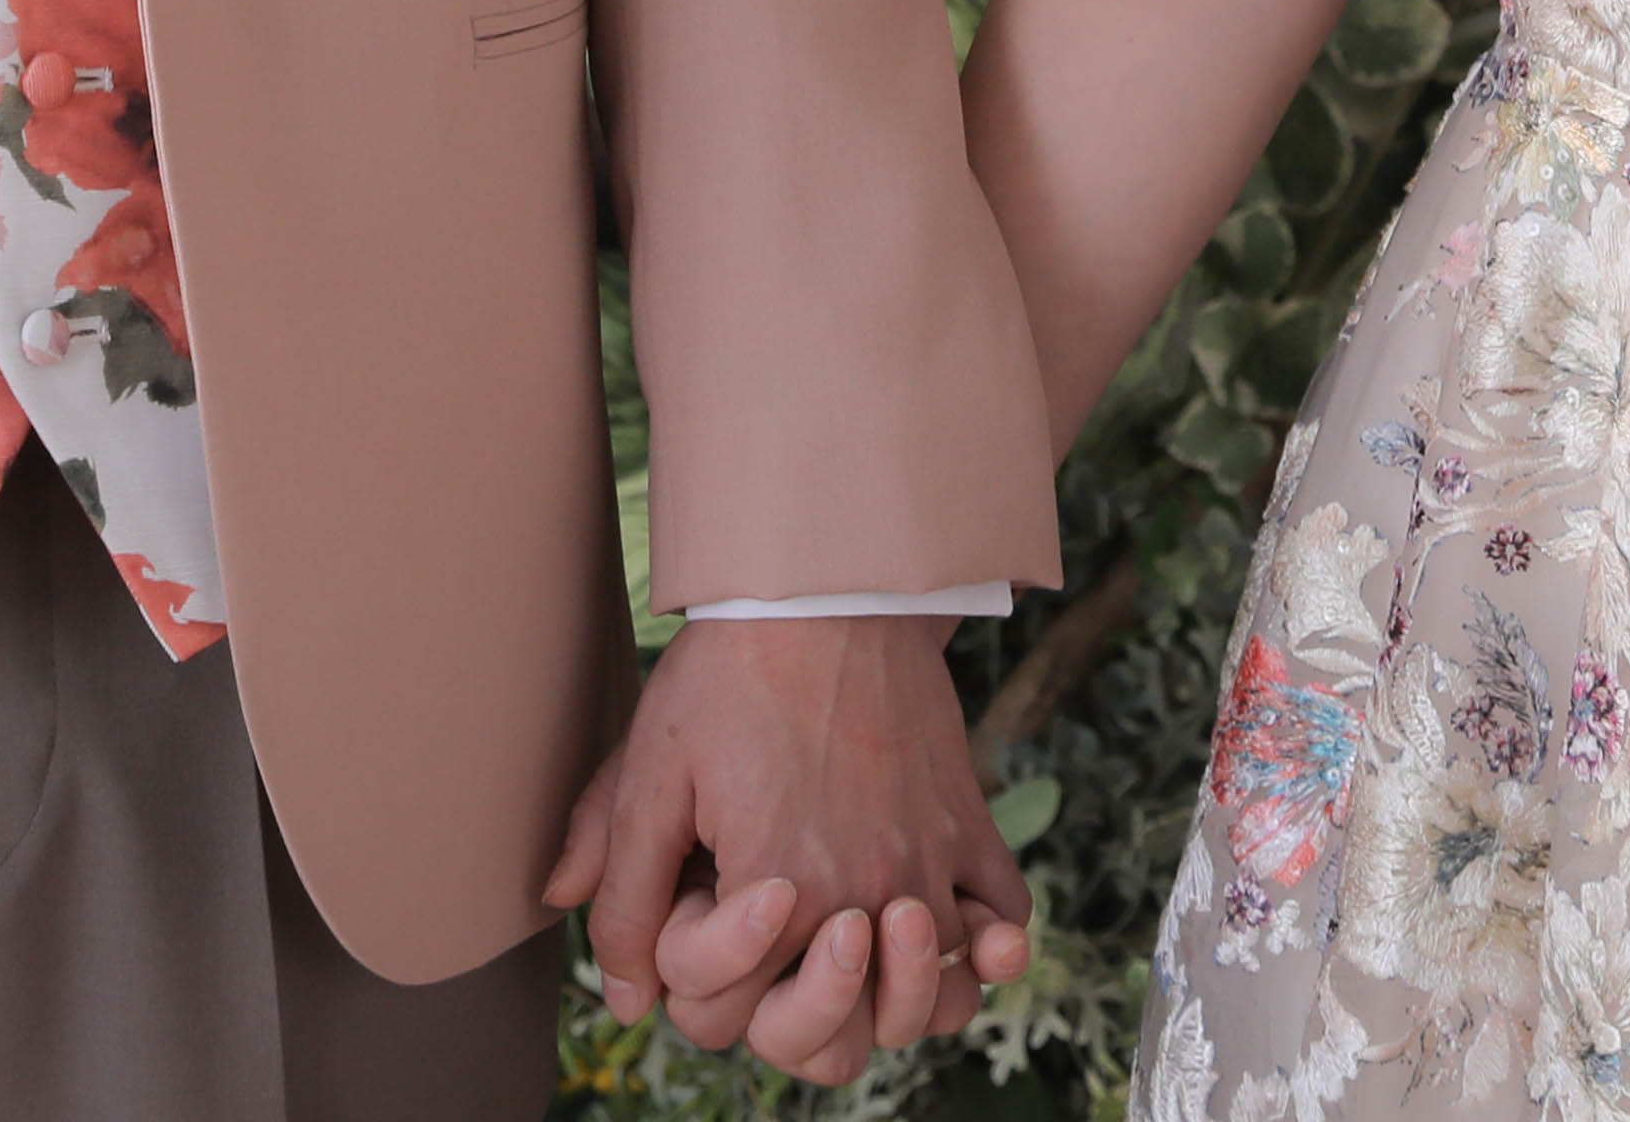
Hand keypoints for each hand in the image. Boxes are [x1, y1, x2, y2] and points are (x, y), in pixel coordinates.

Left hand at [541, 618, 1026, 1081]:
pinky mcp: (969, 829)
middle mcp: (863, 899)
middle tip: (764, 948)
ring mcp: (928, 868)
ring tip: (848, 951)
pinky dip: (987, 949)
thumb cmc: (727, 675)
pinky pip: (1004, 925)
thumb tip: (626, 1003)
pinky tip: (944, 927)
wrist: (828, 584)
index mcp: (775, 896)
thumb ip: (625, 898)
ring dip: (888, 1003)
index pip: (724, 1017)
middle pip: (832, 1044)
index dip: (689, 976)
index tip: (697, 897)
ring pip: (930, 1009)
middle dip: (779, 1017)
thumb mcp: (648, 777)